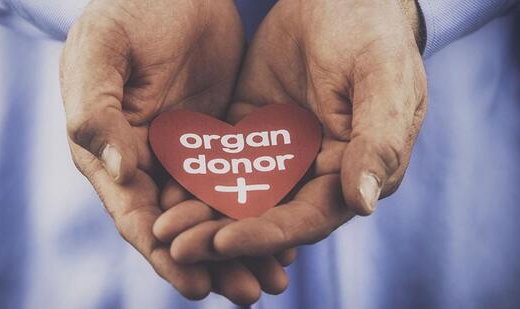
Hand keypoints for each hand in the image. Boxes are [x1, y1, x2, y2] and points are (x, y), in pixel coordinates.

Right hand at [60, 0, 289, 302]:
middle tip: (249, 293)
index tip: (195, 284)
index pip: (135, 214)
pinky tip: (286, 227)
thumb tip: (119, 170)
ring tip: (275, 277)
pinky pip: (240, 179)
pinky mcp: (218, 138)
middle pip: (180, 223)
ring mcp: (185, 152)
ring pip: (215, 209)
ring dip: (242, 242)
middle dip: (213, 259)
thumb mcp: (103, 51)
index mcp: (109, 151)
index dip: (164, 252)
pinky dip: (258, 205)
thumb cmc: (127, 11)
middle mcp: (147, 161)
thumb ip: (96, 110)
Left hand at [153, 0, 426, 259]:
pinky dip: (194, 174)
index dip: (267, 233)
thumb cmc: (371, 33)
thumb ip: (379, 141)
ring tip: (162, 225)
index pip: (306, 216)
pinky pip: (220, 157)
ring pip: (236, 192)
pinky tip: (164, 187)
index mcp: (348, 171)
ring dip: (201, 211)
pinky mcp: (250, 129)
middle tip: (176, 246)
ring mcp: (277, 151)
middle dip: (221, 232)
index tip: (224, 241)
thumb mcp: (383, 80)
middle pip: (264, 214)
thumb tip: (364, 203)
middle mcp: (311, 171)